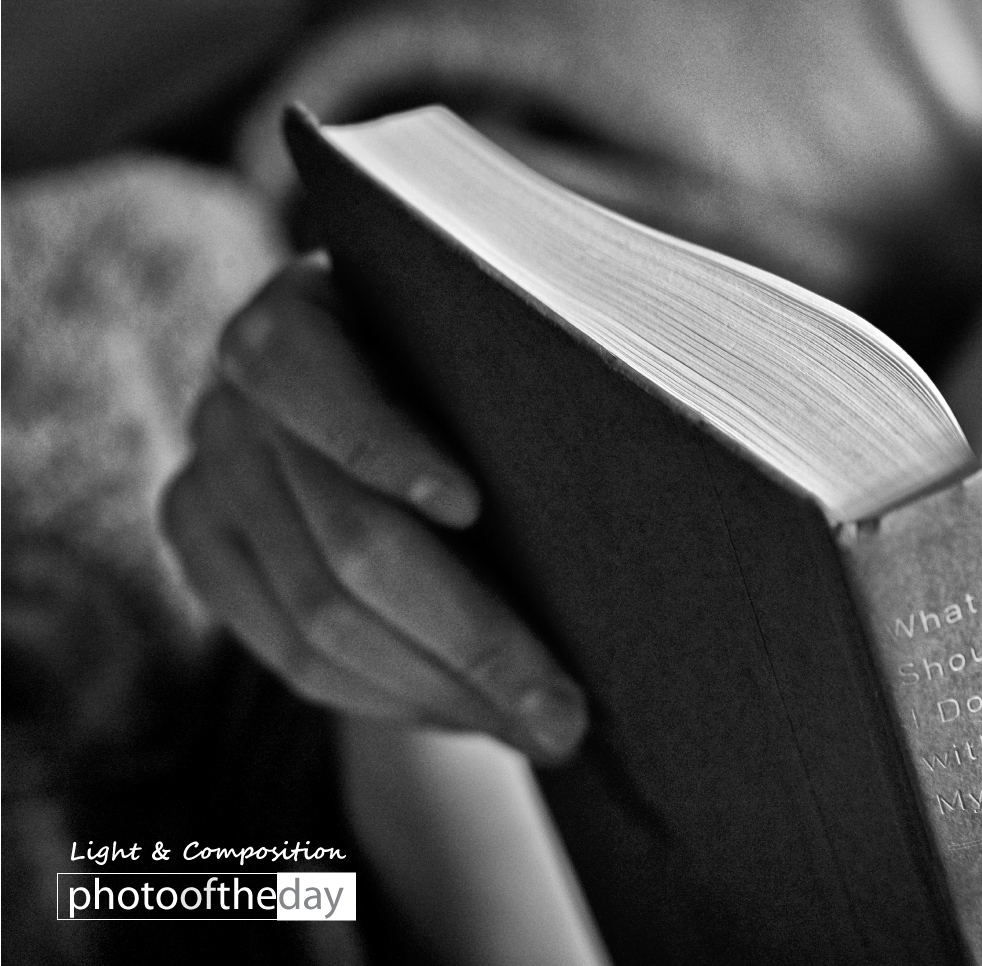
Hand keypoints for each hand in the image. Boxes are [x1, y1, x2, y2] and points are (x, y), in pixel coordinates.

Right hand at [162, 253, 587, 763]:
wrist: (396, 400)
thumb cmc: (475, 367)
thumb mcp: (491, 344)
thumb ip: (524, 383)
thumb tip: (633, 472)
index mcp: (300, 314)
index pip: (304, 369)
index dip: (381, 442)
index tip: (471, 507)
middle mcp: (234, 397)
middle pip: (341, 539)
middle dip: (468, 638)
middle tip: (563, 713)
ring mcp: (208, 479)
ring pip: (315, 624)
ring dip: (438, 691)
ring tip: (537, 729)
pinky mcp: (204, 552)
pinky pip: (287, 659)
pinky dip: (387, 698)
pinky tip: (468, 714)